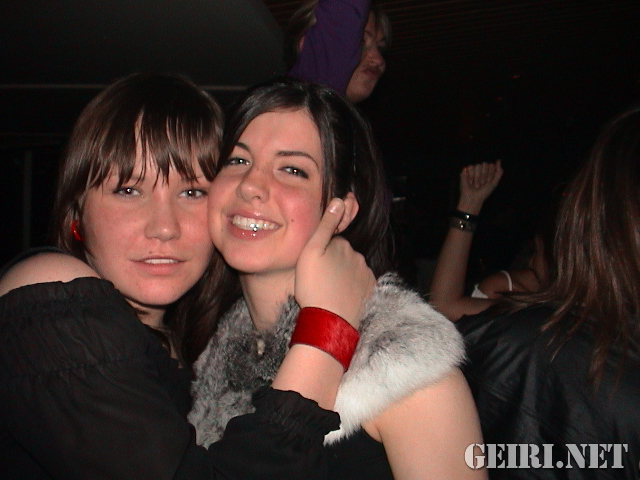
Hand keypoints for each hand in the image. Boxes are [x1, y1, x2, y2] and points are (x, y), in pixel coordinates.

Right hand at [295, 198, 374, 328]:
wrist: (329, 321)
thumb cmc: (314, 287)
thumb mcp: (311, 252)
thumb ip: (326, 225)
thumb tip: (340, 200)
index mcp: (342, 245)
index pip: (331, 242)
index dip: (320, 253)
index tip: (312, 267)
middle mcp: (358, 257)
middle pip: (343, 256)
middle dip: (333, 263)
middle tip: (318, 281)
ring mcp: (365, 275)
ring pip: (351, 271)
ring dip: (342, 277)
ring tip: (327, 292)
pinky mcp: (370, 292)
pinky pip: (359, 285)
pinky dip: (351, 289)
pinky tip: (340, 298)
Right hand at [458, 160, 502, 213]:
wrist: (473, 197)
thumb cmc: (484, 192)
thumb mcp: (495, 182)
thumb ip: (499, 171)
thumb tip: (499, 160)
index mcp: (488, 171)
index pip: (491, 165)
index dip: (490, 174)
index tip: (488, 182)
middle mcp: (481, 169)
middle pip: (485, 164)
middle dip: (484, 175)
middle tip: (482, 183)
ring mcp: (473, 170)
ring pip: (478, 165)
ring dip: (477, 177)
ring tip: (476, 184)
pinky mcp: (466, 171)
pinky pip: (470, 167)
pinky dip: (471, 176)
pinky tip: (470, 181)